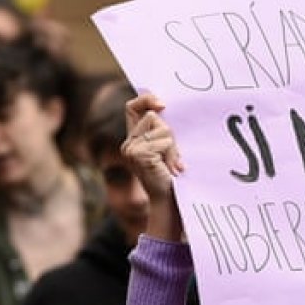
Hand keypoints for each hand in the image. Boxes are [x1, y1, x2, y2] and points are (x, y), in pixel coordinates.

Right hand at [122, 93, 184, 241]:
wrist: (170, 204)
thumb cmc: (172, 180)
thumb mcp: (167, 152)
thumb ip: (163, 134)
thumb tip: (166, 108)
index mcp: (133, 141)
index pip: (132, 108)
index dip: (146, 100)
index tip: (162, 104)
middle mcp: (128, 144)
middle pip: (154, 117)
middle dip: (170, 136)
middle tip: (176, 160)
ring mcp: (131, 149)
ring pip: (161, 127)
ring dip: (173, 147)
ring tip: (174, 166)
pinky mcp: (139, 154)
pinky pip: (164, 140)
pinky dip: (173, 153)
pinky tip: (173, 169)